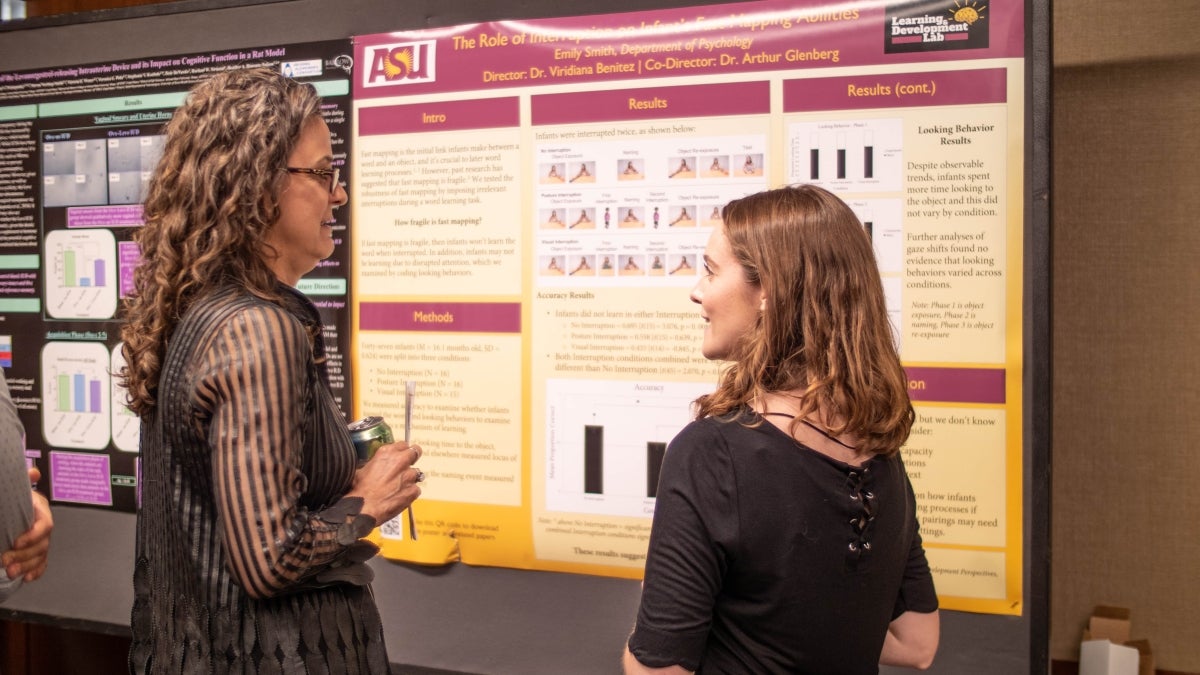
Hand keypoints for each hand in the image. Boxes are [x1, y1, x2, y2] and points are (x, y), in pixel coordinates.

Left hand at [3, 467, 52, 581]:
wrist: (9, 509)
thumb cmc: (12, 499)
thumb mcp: (16, 489)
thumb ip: (24, 481)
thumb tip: (33, 472)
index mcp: (40, 510)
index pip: (45, 526)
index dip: (32, 536)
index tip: (16, 542)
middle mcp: (42, 526)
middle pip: (42, 544)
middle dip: (24, 555)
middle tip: (5, 560)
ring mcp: (41, 539)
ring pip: (41, 556)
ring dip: (27, 566)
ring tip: (11, 572)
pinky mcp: (36, 551)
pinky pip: (41, 563)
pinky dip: (35, 571)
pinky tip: (26, 578)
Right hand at [346, 441, 422, 524]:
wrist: (364, 508)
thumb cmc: (360, 490)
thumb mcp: (363, 469)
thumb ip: (377, 463)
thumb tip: (378, 465)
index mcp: (387, 453)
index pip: (403, 444)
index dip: (402, 450)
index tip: (401, 454)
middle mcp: (400, 462)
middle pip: (416, 452)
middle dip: (412, 458)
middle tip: (407, 465)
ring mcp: (409, 476)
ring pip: (416, 473)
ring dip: (410, 478)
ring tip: (399, 487)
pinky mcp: (413, 490)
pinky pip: (416, 489)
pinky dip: (409, 492)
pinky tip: (399, 497)